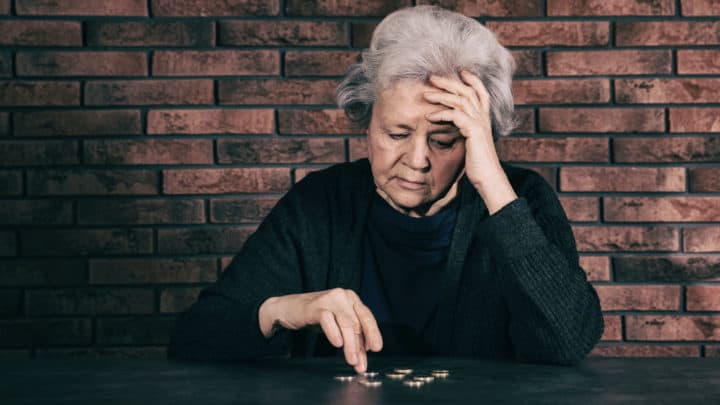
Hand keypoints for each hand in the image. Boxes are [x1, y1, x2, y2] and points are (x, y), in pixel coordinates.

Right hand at [258, 289, 382, 373]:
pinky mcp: (316, 306)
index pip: (367, 317)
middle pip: (356, 323)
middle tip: (361, 363)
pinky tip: (337, 344)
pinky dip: (334, 333)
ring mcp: (330, 299)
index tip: (377, 349)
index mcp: (351, 299)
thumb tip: (362, 358)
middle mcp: (343, 296)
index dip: (373, 333)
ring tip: (351, 360)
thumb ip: (350, 337)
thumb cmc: (315, 316)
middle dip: (360, 346)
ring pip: (345, 323)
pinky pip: (328, 320)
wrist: (288, 308)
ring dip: (350, 345)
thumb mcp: (337, 326)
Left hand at [423, 70, 517, 213]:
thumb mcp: (472, 143)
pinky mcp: (473, 131)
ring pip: (460, 99)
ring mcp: (480, 123)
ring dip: (441, 95)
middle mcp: (483, 117)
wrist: (489, 178)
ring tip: (425, 94)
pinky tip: (429, 116)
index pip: (480, 92)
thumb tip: (456, 126)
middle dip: (449, 81)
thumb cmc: (478, 165)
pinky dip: (441, 113)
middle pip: (467, 90)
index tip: (460, 71)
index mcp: (484, 118)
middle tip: (432, 77)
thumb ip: (466, 131)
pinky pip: (455, 115)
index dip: (472, 80)